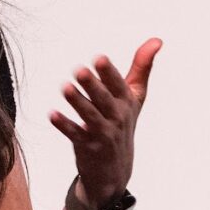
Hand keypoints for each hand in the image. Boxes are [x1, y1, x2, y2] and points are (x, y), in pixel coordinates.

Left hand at [49, 39, 160, 208]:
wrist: (115, 169)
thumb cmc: (123, 123)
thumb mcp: (135, 96)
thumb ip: (142, 66)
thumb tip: (157, 40)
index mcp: (127, 102)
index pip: (119, 85)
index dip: (109, 72)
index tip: (99, 58)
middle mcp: (117, 117)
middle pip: (104, 99)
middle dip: (92, 85)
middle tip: (79, 70)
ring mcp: (103, 133)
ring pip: (90, 115)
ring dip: (77, 102)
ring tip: (65, 88)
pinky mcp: (88, 146)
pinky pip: (76, 134)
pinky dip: (64, 125)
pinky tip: (52, 114)